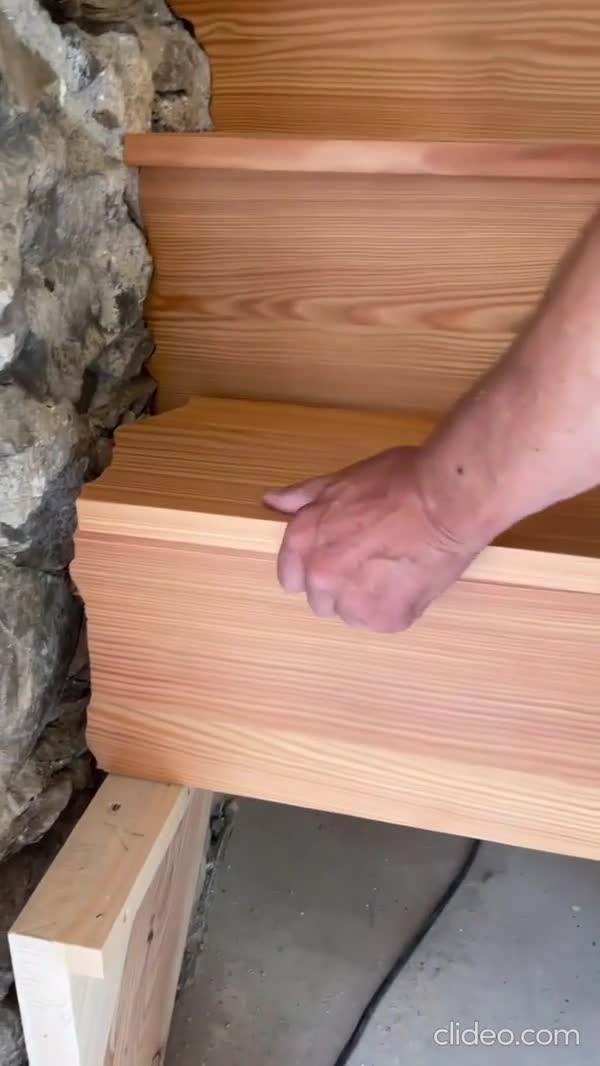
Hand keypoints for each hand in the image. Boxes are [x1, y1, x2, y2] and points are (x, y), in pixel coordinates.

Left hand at [264, 448, 479, 631]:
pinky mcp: (386, 619)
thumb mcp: (343, 480)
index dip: (314, 567)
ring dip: (367, 600)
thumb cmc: (401, 482)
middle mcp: (321, 576)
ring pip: (350, 614)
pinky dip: (397, 607)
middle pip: (320, 599)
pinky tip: (412, 581)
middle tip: (373, 561)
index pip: (290, 577)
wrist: (449, 501)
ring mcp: (352, 602)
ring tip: (395, 570)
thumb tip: (271, 501)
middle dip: (340, 585)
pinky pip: (383, 622)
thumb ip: (304, 497)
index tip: (338, 559)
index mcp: (304, 541)